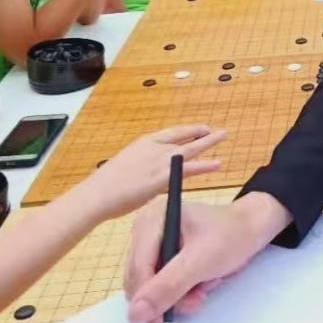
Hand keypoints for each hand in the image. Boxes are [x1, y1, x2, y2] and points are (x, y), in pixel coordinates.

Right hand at [78, 125, 225, 219]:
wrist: (99, 194)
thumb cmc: (107, 185)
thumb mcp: (127, 166)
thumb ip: (143, 166)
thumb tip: (150, 174)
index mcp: (144, 142)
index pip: (171, 133)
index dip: (187, 130)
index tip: (198, 129)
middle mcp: (155, 147)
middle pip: (184, 136)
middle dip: (201, 132)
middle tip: (214, 129)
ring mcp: (161, 161)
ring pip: (192, 148)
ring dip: (209, 142)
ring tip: (223, 136)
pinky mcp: (164, 177)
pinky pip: (190, 169)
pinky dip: (205, 166)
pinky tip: (217, 163)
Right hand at [125, 192, 290, 322]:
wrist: (254, 228)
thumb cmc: (232, 235)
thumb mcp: (202, 261)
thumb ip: (168, 287)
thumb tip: (134, 315)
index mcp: (153, 218)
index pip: (138, 267)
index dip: (145, 300)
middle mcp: (148, 228)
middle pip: (141, 279)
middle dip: (169, 295)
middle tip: (197, 299)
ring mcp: (155, 240)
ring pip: (152, 286)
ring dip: (178, 295)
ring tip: (204, 288)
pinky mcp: (165, 253)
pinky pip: (163, 284)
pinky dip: (182, 291)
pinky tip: (200, 283)